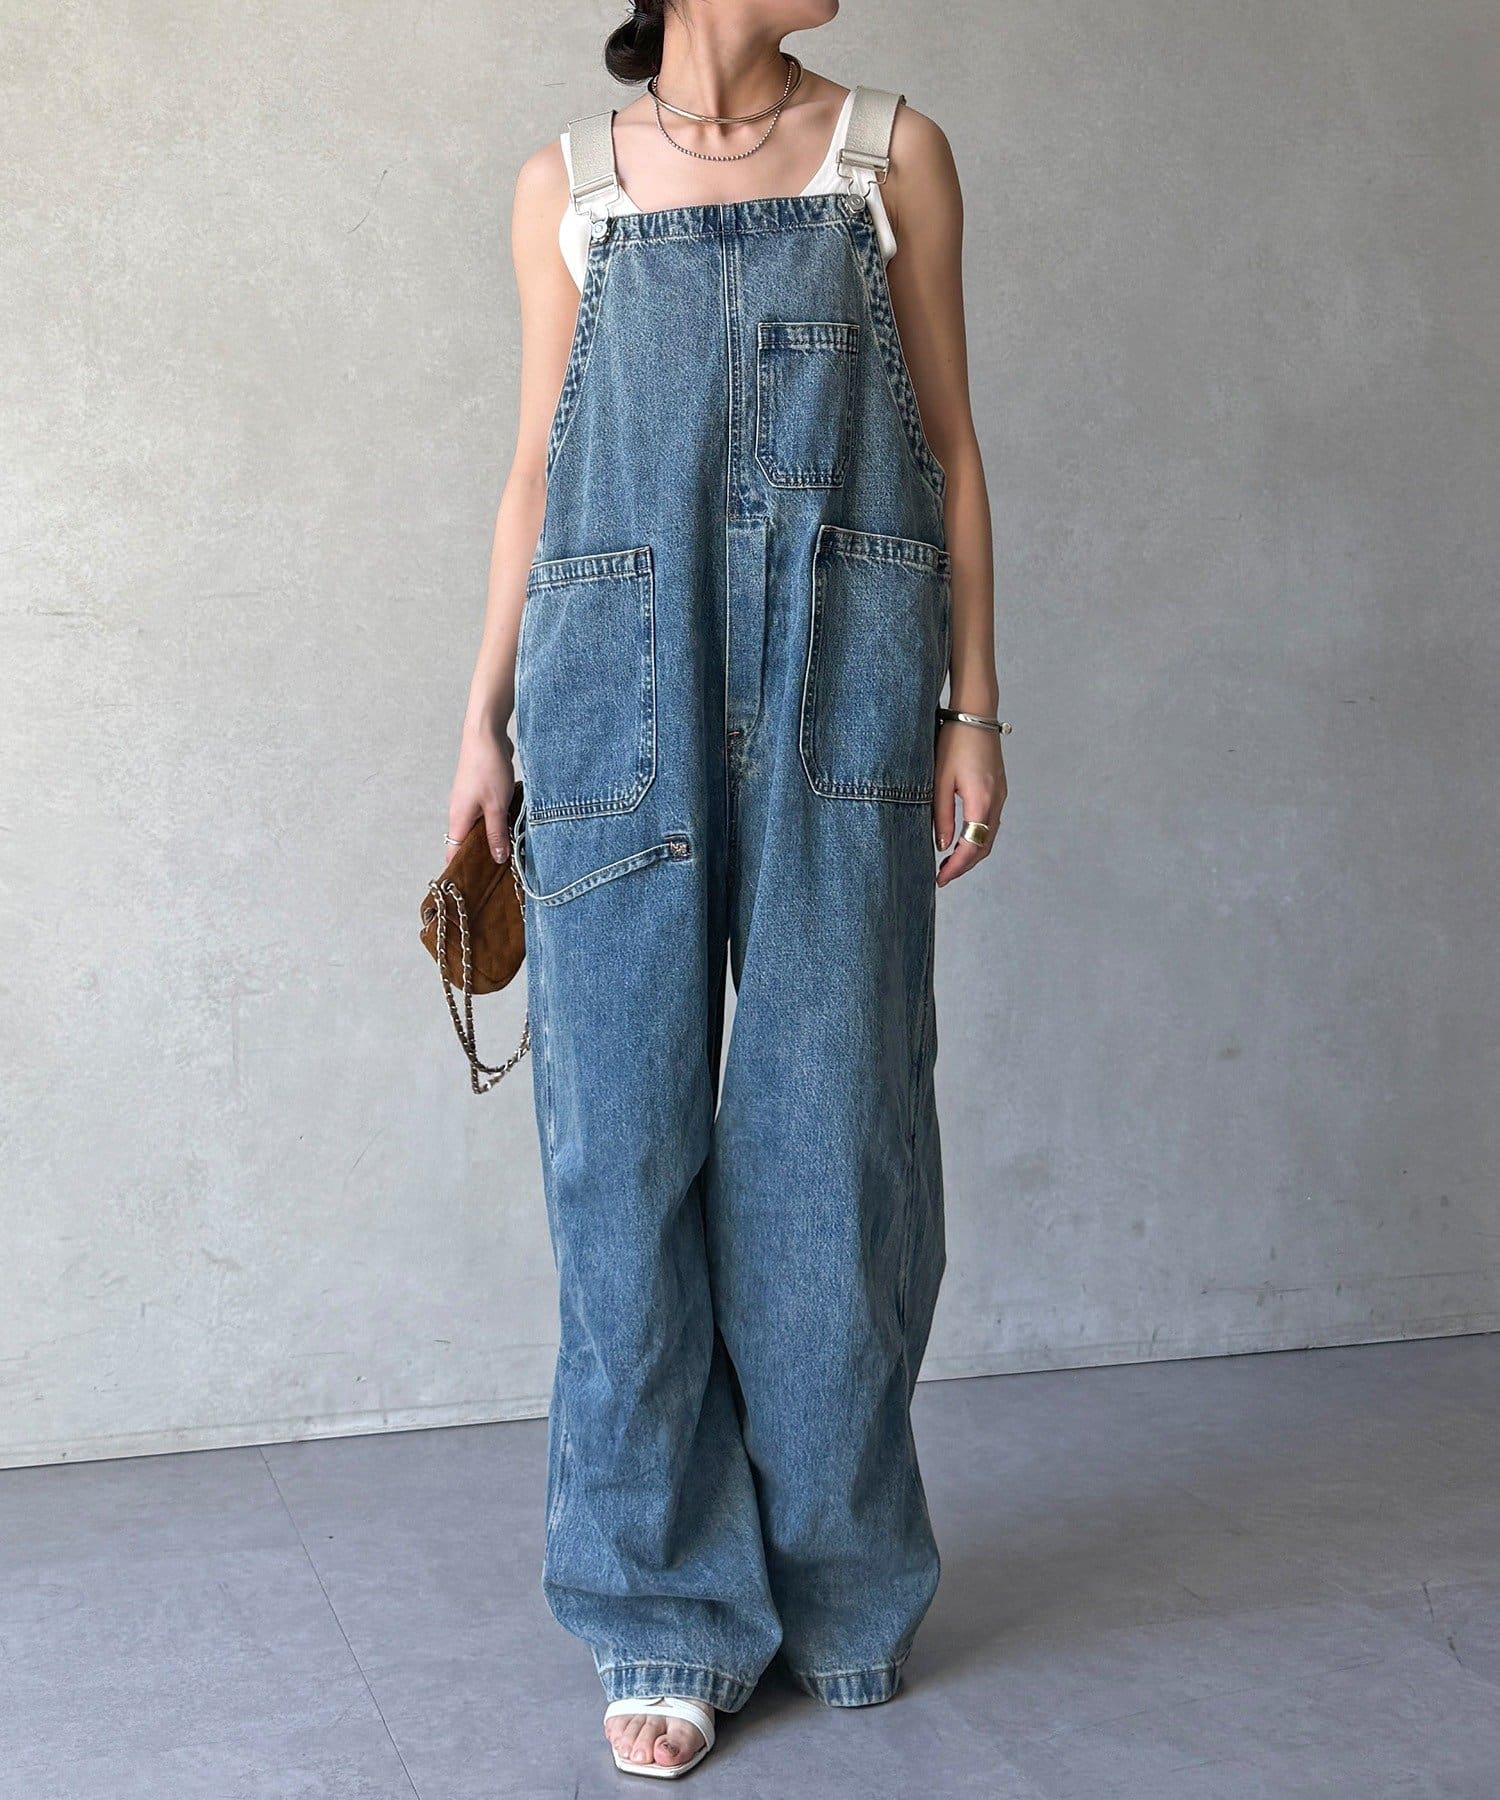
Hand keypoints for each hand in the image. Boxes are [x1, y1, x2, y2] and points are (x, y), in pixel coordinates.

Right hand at [447, 725, 515, 865]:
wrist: (486, 735)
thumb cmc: (487, 768)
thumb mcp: (496, 806)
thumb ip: (496, 834)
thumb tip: (497, 859)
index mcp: (458, 820)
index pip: (453, 853)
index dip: (461, 870)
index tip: (475, 887)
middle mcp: (460, 813)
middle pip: (467, 844)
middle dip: (482, 858)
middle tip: (501, 874)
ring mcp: (470, 803)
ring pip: (480, 829)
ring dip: (493, 839)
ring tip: (510, 855)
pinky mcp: (481, 794)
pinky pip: (488, 816)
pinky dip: (498, 824)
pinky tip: (513, 829)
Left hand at [933, 720, 1005, 886]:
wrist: (975, 713)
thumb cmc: (954, 741)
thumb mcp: (940, 779)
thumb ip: (941, 815)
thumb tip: (942, 846)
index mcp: (982, 800)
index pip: (972, 846)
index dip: (957, 867)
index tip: (940, 880)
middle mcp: (997, 800)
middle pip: (985, 845)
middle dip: (965, 865)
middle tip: (942, 877)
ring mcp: (1001, 794)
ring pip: (989, 835)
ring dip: (971, 852)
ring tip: (949, 863)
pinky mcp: (998, 788)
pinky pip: (990, 821)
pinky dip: (977, 837)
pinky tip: (961, 838)